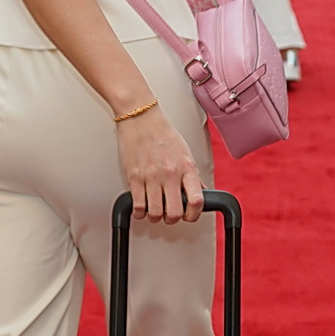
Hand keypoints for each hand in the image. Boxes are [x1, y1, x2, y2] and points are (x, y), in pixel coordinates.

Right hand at [115, 107, 203, 224]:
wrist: (140, 116)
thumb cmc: (162, 132)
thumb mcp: (185, 152)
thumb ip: (192, 174)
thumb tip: (200, 192)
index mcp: (186, 167)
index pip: (197, 201)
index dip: (194, 215)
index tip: (190, 216)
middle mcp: (170, 173)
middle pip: (174, 213)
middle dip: (172, 219)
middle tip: (170, 215)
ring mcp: (151, 176)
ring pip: (155, 214)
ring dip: (155, 217)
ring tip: (155, 210)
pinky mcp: (134, 177)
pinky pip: (138, 206)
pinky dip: (140, 212)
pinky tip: (142, 206)